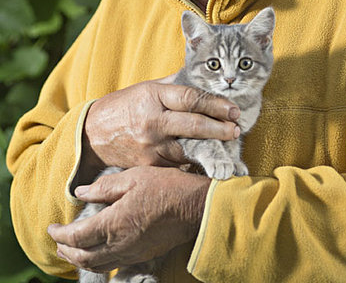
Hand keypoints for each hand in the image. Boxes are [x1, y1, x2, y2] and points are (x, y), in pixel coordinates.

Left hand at [48, 166, 210, 271]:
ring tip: (71, 250)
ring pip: (97, 265)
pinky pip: (113, 265)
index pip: (77, 235)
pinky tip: (98, 253)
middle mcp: (120, 243)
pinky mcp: (143, 255)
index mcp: (114, 222)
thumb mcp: (133, 177)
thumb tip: (81, 193)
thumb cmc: (166, 186)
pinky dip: (98, 263)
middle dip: (66, 249)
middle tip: (57, 239)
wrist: (196, 206)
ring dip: (79, 259)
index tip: (52, 227)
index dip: (61, 233)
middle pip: (83, 256)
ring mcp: (132, 252)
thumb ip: (104, 187)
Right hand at [78, 76, 239, 183]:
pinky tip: (209, 162)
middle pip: (194, 126)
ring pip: (189, 150)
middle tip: (237, 129)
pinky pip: (178, 166)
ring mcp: (151, 147)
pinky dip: (194, 163)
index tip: (234, 109)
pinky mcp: (149, 167)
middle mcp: (153, 122)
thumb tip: (204, 78)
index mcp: (154, 97)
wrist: (91, 135)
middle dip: (221, 129)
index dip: (216, 104)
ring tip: (229, 145)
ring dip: (212, 148)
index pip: (191, 98)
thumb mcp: (147, 88)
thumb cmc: (124, 106)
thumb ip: (174, 86)